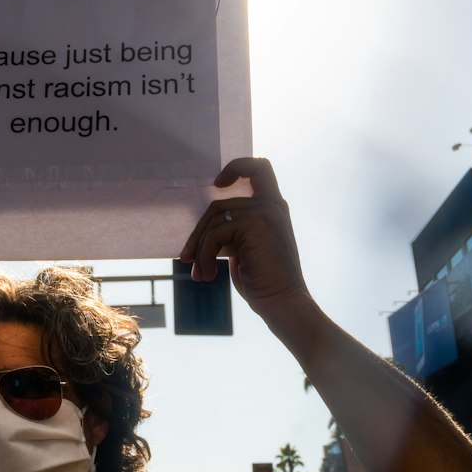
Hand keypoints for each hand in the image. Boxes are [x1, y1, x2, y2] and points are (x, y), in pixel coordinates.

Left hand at [181, 158, 312, 337]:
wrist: (284, 303)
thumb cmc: (264, 284)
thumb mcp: (246, 249)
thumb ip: (234, 231)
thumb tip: (202, 229)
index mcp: (273, 208)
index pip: (259, 167)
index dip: (236, 167)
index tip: (218, 184)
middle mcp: (272, 205)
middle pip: (220, 202)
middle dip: (199, 231)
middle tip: (187, 257)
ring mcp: (265, 212)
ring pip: (214, 219)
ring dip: (199, 248)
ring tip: (199, 274)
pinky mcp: (255, 223)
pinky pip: (215, 233)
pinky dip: (205, 255)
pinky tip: (207, 275)